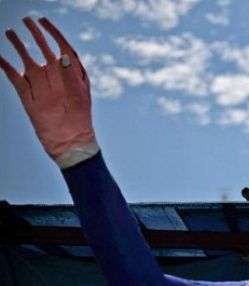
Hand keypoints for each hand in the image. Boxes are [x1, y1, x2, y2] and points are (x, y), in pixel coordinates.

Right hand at [0, 17, 94, 161]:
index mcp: (71, 73)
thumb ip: (71, 75)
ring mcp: (41, 85)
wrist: (70, 141)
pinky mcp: (28, 96)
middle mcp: (55, 76)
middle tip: (26, 20)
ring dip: (18, 45)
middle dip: (35, 33)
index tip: (43, 21)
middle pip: (43, 49)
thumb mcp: (79, 96)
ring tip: (9, 32)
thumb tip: (63, 56)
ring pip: (27, 59)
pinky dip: (5, 66)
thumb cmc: (80, 119)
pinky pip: (14, 78)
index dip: (53, 32)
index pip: (63, 47)